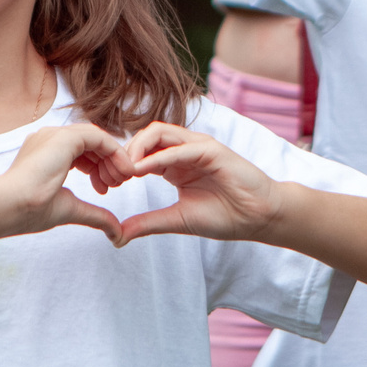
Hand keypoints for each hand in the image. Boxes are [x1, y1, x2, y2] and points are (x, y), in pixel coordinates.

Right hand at [0, 123, 132, 242]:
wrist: (11, 206)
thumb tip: (117, 234)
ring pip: (97, 138)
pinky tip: (122, 171)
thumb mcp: (71, 209)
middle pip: (91, 143)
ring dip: (113, 158)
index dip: (97, 168)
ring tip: (119, 180)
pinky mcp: (65, 138)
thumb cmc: (30, 209)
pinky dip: (115, 152)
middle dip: (107, 163)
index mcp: (46, 153)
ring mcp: (56, 136)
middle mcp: (50, 139)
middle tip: (116, 184)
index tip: (104, 189)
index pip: (81, 151)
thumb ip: (95, 215)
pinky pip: (99, 138)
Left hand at [113, 123, 287, 244]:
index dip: (121, 163)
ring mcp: (198, 147)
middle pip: (146, 136)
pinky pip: (181, 148)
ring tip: (125, 170)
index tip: (107, 184)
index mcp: (174, 164)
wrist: (259, 218)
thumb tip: (117, 234)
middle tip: (112, 175)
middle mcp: (184, 150)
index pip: (141, 151)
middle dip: (125, 151)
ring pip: (160, 132)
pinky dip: (159, 157)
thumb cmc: (224, 216)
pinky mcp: (213, 150)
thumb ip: (148, 222)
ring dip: (139, 148)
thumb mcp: (177, 220)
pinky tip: (143, 170)